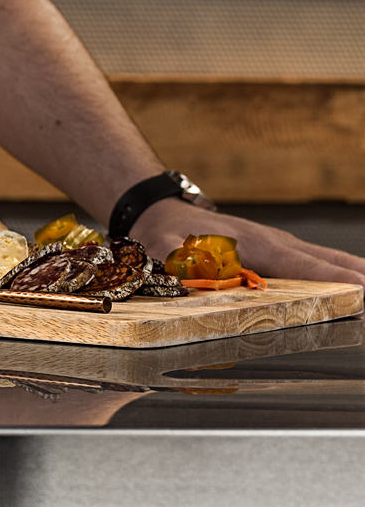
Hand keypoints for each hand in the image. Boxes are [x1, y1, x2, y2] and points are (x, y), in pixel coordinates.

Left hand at [133, 197, 364, 286]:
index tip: (362, 294)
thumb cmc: (166, 234)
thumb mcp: (162, 251)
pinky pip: (321, 261)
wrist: (163, 212)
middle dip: (360, 280)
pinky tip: (360, 282)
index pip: (304, 267)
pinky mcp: (280, 251)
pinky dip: (345, 270)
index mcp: (256, 246)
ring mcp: (282, 246)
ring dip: (359, 275)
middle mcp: (278, 244)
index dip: (335, 282)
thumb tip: (188, 284)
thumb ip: (177, 267)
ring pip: (330, 259)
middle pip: (330, 262)